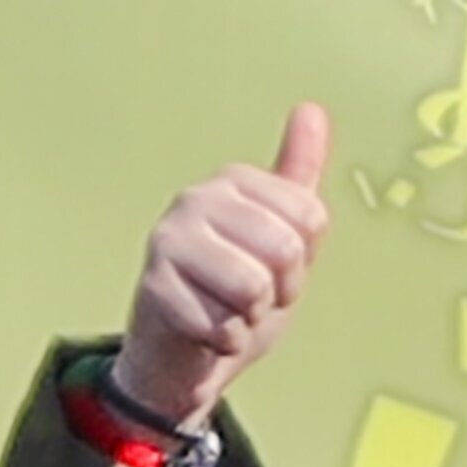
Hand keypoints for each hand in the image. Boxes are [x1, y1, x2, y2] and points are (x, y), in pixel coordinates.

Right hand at [111, 105, 334, 425]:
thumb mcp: (284, 235)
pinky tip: (204, 332)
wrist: (182, 356)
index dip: (304, 259)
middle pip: (286, 249)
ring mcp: (169, 239)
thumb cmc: (234, 295)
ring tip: (227, 310)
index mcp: (234, 181)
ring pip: (254, 287)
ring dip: (250, 317)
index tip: (275, 266)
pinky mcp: (153, 286)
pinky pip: (224, 325)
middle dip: (280, 290)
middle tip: (251, 296)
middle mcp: (197, 198)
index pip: (312, 218)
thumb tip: (310, 109)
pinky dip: (224, 342)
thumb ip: (299, 175)